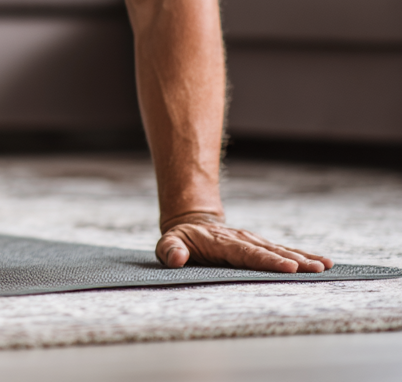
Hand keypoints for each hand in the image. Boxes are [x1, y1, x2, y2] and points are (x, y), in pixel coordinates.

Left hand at [156, 214, 333, 273]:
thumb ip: (170, 250)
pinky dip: (303, 256)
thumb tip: (177, 258)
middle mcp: (242, 240)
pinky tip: (323, 262)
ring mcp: (253, 241)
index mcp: (222, 243)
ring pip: (280, 249)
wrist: (191, 223)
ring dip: (303, 258)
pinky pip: (283, 250)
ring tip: (325, 265)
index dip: (267, 260)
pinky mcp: (260, 245)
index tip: (288, 266)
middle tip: (316, 269)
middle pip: (270, 251)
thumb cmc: (180, 240)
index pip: (247, 254)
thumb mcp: (168, 243)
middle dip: (293, 260)